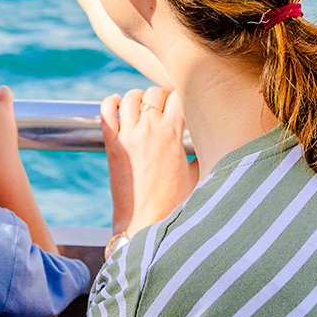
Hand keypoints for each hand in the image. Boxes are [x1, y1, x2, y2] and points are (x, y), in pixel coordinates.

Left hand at [102, 87, 195, 234]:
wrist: (144, 223)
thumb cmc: (174, 204)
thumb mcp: (196, 174)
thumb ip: (201, 151)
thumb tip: (211, 139)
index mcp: (172, 134)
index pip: (179, 96)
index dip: (184, 98)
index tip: (186, 106)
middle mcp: (149, 129)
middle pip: (155, 93)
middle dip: (163, 96)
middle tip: (166, 108)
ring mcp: (127, 135)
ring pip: (130, 97)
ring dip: (138, 97)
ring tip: (144, 105)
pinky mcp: (111, 144)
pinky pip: (105, 112)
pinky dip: (110, 102)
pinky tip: (117, 103)